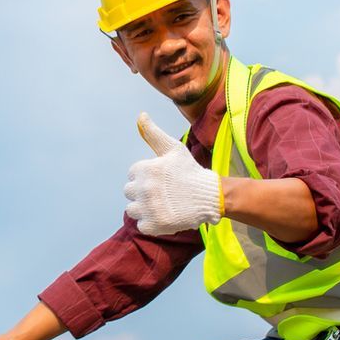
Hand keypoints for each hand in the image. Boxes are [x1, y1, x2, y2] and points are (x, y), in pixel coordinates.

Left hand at [124, 112, 222, 235]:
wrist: (210, 196)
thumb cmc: (189, 170)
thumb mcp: (172, 149)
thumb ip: (153, 133)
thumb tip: (140, 115)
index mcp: (146, 169)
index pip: (133, 174)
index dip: (146, 176)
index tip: (161, 178)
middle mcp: (144, 189)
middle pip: (129, 192)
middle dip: (142, 192)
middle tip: (161, 192)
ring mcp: (149, 208)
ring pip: (132, 209)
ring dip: (143, 208)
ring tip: (161, 204)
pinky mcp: (154, 225)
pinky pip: (141, 224)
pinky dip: (151, 222)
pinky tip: (164, 214)